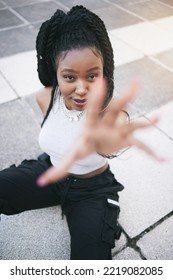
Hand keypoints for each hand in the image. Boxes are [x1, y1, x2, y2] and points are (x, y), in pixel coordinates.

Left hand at [37, 80, 161, 185]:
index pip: (94, 109)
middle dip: (125, 98)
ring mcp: (119, 131)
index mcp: (92, 125)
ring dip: (146, 122)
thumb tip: (41, 182)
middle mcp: (107, 124)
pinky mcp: (126, 140)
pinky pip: (141, 146)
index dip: (97, 97)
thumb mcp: (72, 156)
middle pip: (116, 109)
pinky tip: (163, 160)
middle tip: (137, 83)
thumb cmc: (83, 145)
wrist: (94, 143)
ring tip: (159, 118)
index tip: (100, 81)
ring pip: (133, 124)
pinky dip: (151, 153)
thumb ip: (58, 169)